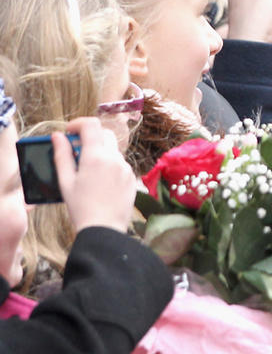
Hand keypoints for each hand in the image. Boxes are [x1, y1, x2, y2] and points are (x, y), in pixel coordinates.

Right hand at [54, 117, 136, 232]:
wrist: (104, 229)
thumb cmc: (81, 207)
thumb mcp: (65, 181)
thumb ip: (62, 155)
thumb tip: (58, 136)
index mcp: (96, 157)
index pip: (91, 125)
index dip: (78, 124)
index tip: (68, 132)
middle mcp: (115, 158)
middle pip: (104, 134)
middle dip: (89, 137)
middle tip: (75, 151)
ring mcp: (126, 168)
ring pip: (112, 149)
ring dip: (99, 152)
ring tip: (86, 171)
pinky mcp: (132, 177)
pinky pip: (120, 163)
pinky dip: (109, 164)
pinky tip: (99, 182)